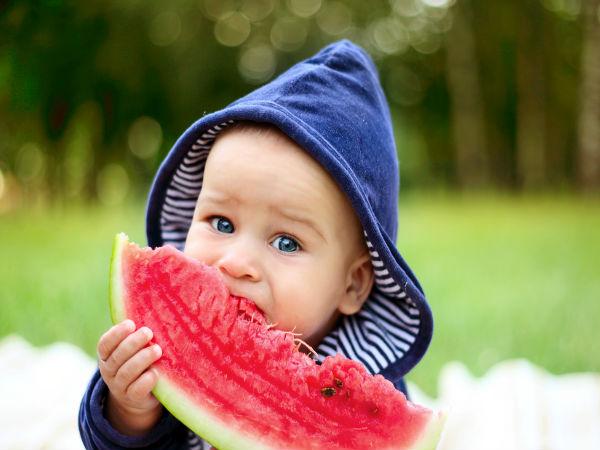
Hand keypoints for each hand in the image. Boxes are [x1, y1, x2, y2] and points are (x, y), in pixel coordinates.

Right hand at [97, 320, 162, 434]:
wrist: (136, 396)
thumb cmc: (137, 362)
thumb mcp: (131, 350)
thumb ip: (134, 335)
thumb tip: (152, 311)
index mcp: (106, 356)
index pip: (105, 344)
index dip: (116, 334)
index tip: (131, 324)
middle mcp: (109, 371)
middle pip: (117, 356)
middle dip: (133, 343)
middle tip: (148, 332)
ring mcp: (119, 386)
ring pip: (126, 372)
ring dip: (142, 359)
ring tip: (157, 349)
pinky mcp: (132, 398)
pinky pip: (136, 390)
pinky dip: (146, 380)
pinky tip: (156, 372)